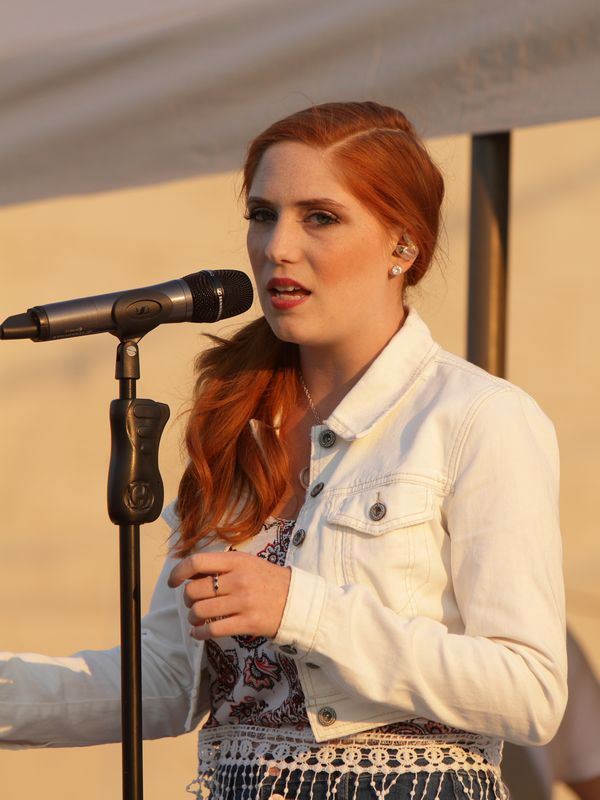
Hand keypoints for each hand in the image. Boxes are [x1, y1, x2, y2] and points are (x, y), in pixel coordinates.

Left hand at [168, 551, 291, 640]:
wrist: (296, 600)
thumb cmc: (267, 580)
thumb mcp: (246, 563)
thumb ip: (220, 566)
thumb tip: (188, 575)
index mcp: (236, 560)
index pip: (197, 562)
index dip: (178, 572)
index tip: (173, 582)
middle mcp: (238, 579)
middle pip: (194, 590)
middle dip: (187, 598)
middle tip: (193, 601)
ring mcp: (243, 602)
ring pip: (200, 611)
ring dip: (193, 616)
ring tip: (197, 617)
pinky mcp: (247, 623)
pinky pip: (213, 630)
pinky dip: (200, 633)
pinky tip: (199, 632)